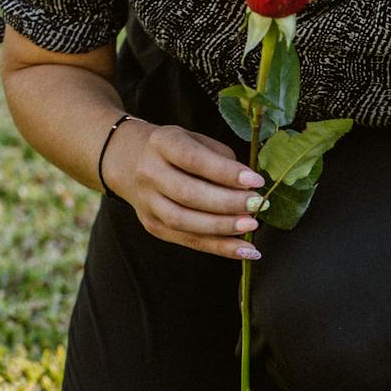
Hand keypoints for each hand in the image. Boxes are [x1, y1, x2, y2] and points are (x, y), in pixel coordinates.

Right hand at [107, 120, 263, 259]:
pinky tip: (245, 250)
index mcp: (161, 143)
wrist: (133, 162)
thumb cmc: (178, 150)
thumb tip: (249, 189)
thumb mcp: (197, 140)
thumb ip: (221, 159)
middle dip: (227, 203)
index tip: (256, 181)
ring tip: (251, 226)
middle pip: (188, 193)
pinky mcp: (153, 225)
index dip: (225, 172)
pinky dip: (220, 248)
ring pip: (184, 221)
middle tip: (257, 204)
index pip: (193, 160)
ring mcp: (147, 202)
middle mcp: (148, 172)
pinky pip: (188, 241)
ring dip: (222, 227)